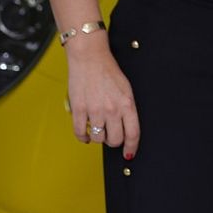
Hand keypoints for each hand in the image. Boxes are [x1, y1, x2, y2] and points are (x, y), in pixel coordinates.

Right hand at [65, 35, 139, 157]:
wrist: (90, 58)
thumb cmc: (109, 72)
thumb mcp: (126, 89)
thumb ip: (126, 109)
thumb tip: (125, 129)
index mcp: (127, 103)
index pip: (133, 134)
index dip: (132, 147)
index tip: (129, 154)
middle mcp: (112, 109)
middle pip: (115, 140)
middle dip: (114, 141)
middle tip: (111, 135)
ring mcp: (94, 110)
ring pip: (98, 138)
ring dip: (98, 137)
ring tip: (98, 128)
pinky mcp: (79, 109)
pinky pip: (80, 133)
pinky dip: (83, 137)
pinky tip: (86, 134)